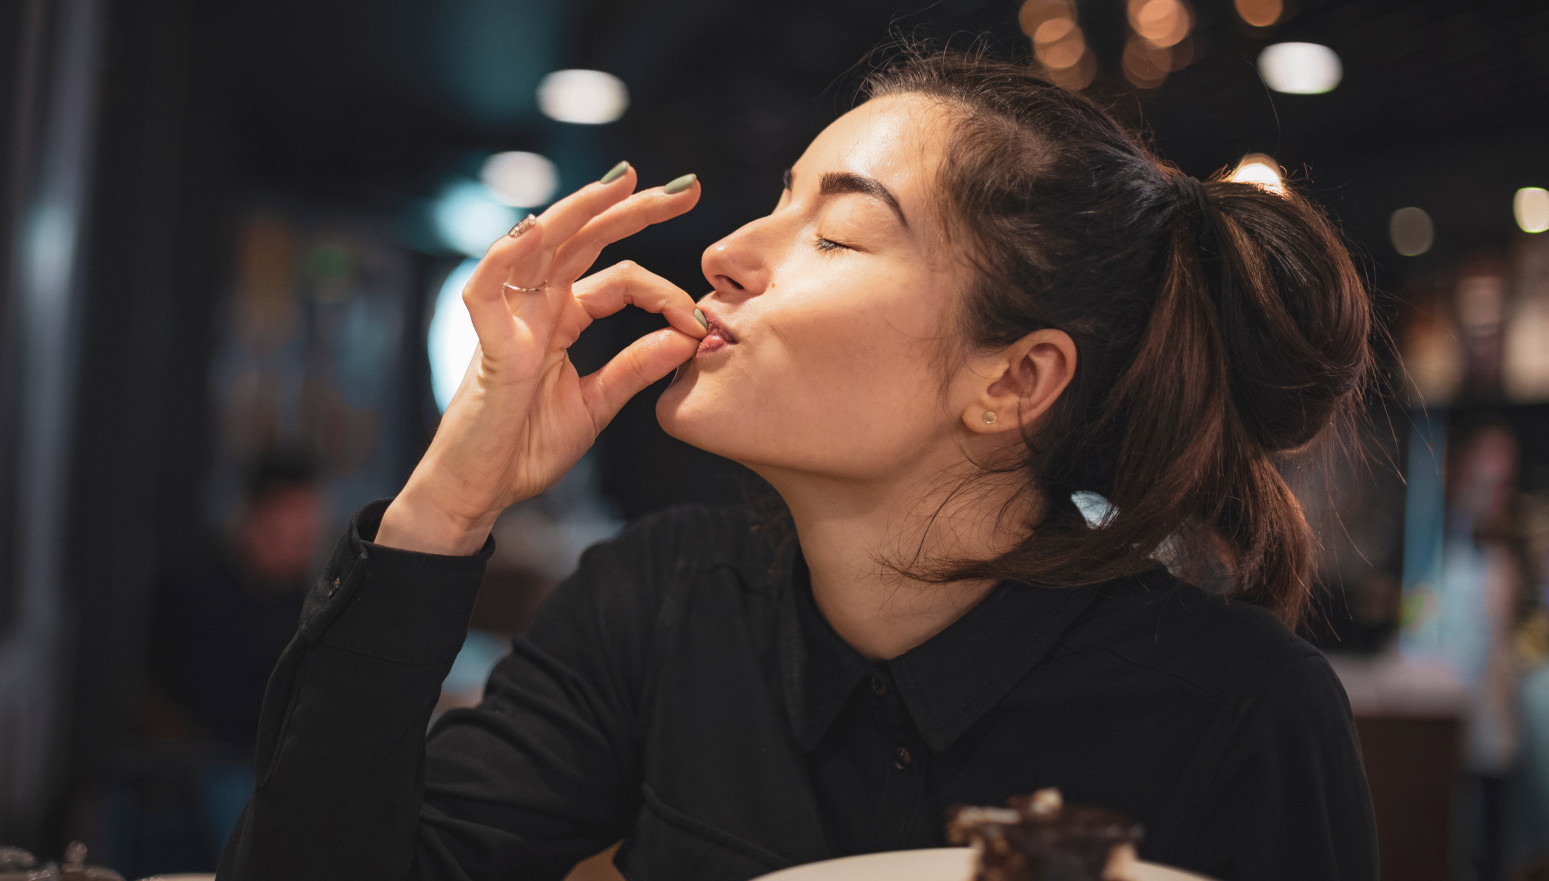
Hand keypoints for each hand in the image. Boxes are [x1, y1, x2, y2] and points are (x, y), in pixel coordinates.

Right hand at [377, 166, 705, 553]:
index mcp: (564, 319)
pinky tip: (537, 227)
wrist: (482, 491)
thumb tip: (689, 336)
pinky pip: (487, 288)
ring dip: (580, 210)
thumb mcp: (598, 405)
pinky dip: (507, 255)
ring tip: (620, 182)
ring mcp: (510, 320)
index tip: (701, 320)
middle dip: (634, 209)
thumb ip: (637, 368)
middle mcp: (536, 308)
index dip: (667, 295)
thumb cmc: (526, 448)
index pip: (622, 281)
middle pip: (585, 241)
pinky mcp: (487, 344)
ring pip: (542, 245)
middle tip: (687, 188)